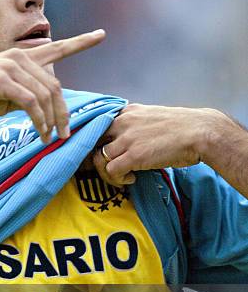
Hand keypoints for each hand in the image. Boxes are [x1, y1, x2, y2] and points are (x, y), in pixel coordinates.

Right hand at [0, 30, 105, 143]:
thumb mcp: (5, 94)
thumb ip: (26, 95)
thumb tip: (43, 110)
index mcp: (22, 57)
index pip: (57, 47)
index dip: (81, 42)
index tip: (101, 35)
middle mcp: (19, 57)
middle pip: (55, 86)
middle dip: (63, 113)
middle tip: (64, 134)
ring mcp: (11, 67)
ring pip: (45, 95)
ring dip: (51, 121)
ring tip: (49, 138)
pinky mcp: (1, 80)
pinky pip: (30, 103)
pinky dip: (38, 120)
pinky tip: (39, 132)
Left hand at [93, 103, 225, 185]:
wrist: (201, 132)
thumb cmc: (182, 129)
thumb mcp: (152, 118)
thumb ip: (136, 126)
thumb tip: (126, 143)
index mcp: (126, 111)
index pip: (96, 126)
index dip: (95, 144)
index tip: (102, 156)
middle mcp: (122, 122)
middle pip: (91, 142)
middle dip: (95, 159)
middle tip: (108, 170)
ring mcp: (127, 138)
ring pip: (98, 159)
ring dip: (107, 173)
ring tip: (124, 177)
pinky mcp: (134, 155)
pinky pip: (111, 171)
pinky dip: (118, 179)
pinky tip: (132, 179)